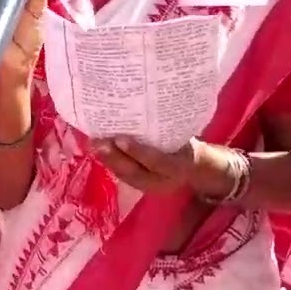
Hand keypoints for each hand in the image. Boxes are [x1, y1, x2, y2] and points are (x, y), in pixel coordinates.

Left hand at [92, 137, 239, 197]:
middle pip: (137, 173)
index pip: (158, 162)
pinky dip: (110, 163)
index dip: (139, 152)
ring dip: (108, 161)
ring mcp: (152, 187)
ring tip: (93, 145)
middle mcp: (165, 181)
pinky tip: (98, 151)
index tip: (120, 139)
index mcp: (181, 166)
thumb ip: (169, 128)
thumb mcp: (185, 137)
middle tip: (99, 142)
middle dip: (115, 158)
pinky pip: (124, 177)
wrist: (197, 169)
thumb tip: (149, 102)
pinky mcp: (142, 187)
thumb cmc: (189, 145)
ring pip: (127, 176)